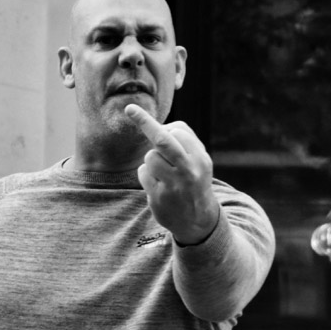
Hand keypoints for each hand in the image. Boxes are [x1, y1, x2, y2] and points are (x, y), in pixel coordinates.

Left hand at [125, 105, 219, 244]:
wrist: (198, 220)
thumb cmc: (195, 182)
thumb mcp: (199, 162)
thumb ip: (184, 143)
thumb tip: (156, 125)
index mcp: (201, 159)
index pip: (179, 130)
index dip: (162, 125)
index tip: (138, 113)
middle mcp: (189, 171)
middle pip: (162, 140)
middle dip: (144, 122)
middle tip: (130, 109)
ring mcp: (174, 185)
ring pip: (150, 157)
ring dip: (151, 160)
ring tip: (163, 172)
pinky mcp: (159, 197)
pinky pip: (143, 173)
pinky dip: (146, 175)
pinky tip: (157, 185)